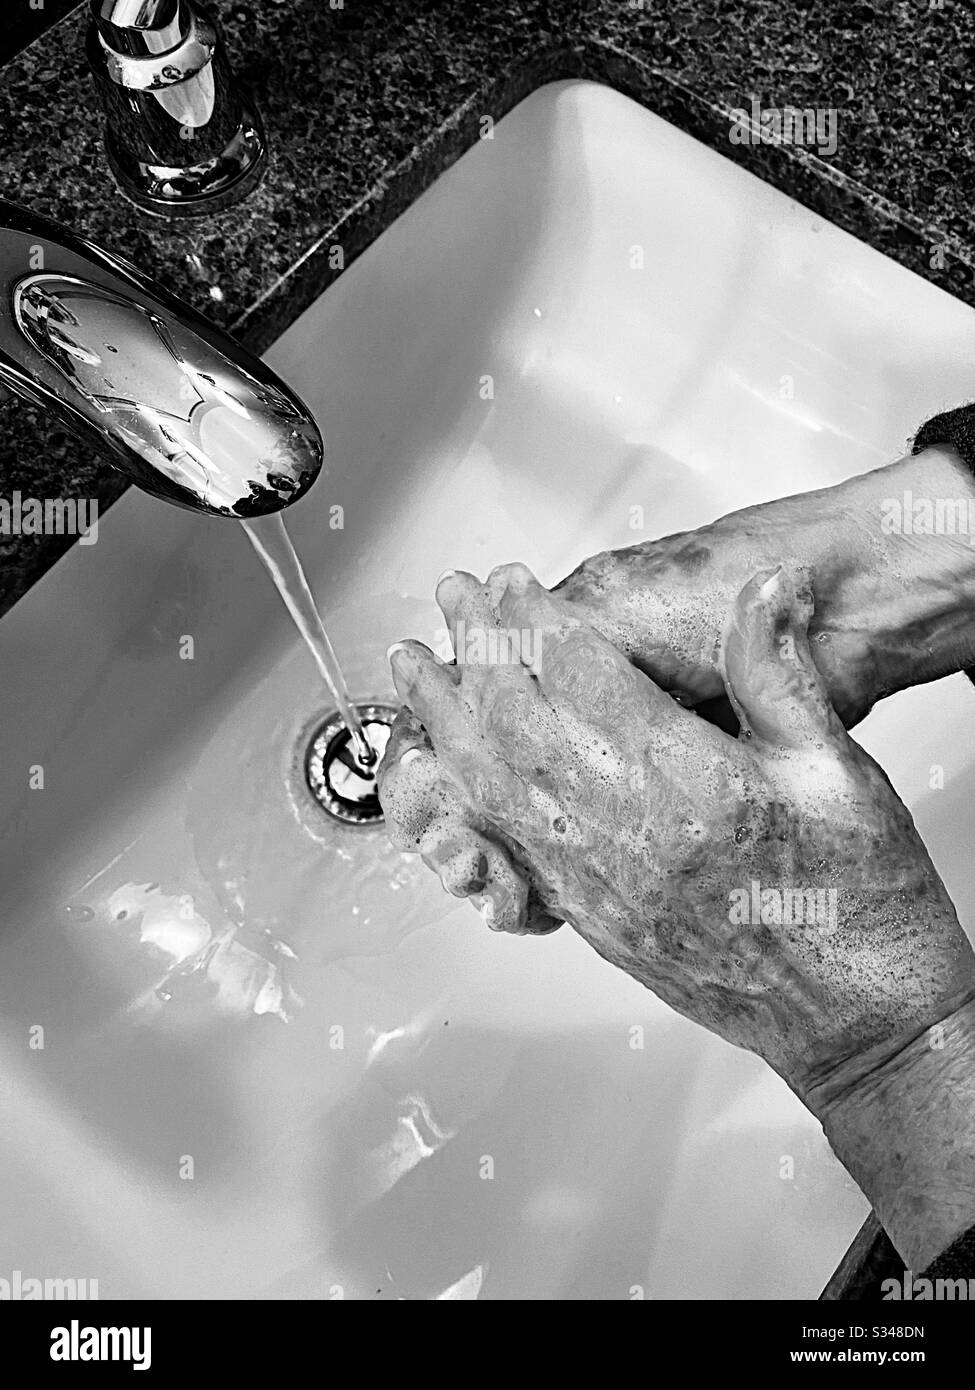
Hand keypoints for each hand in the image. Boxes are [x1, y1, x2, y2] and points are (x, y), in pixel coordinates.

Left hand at [381, 446, 974, 934]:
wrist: (856, 1020)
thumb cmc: (860, 900)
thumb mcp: (836, 769)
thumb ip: (779, 674)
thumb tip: (765, 591)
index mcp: (691, 784)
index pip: (582, 678)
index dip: (535, 619)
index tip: (509, 581)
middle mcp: (629, 833)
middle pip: (520, 721)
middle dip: (478, 649)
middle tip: (452, 596)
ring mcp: (600, 882)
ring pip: (496, 783)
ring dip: (448, 716)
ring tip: (416, 670)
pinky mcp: (591, 918)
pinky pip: (507, 843)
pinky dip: (467, 790)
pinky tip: (449, 764)